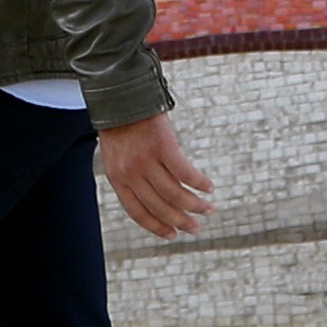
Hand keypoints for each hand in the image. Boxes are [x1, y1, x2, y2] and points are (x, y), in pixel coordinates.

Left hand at [98, 112, 215, 241]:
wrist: (119, 91)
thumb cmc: (121, 122)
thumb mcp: (118, 153)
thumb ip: (131, 174)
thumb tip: (155, 195)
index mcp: (117, 178)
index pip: (138, 212)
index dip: (157, 226)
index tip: (173, 234)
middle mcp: (131, 173)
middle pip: (159, 206)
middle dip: (181, 221)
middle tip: (196, 227)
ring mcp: (146, 160)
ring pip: (175, 194)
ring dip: (195, 205)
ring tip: (208, 209)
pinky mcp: (163, 146)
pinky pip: (185, 173)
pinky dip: (199, 183)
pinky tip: (209, 187)